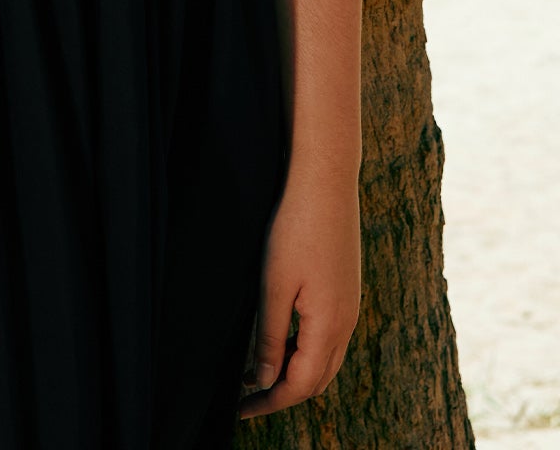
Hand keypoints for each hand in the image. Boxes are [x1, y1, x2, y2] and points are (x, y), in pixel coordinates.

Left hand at [237, 166, 360, 418]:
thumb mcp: (274, 284)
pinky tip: (281, 337)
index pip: (301, 385)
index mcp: (329, 326)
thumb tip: (263, 379)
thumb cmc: (296, 228)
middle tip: (247, 396)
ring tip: (258, 369)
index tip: (240, 409)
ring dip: (294, 372)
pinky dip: (305, 350)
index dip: (270, 401)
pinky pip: (329, 338)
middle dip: (283, 393)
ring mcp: (350, 306)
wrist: (327, 182)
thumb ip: (269, 336)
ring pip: (325, 360)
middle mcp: (347, 322)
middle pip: (317, 380)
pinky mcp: (346, 290)